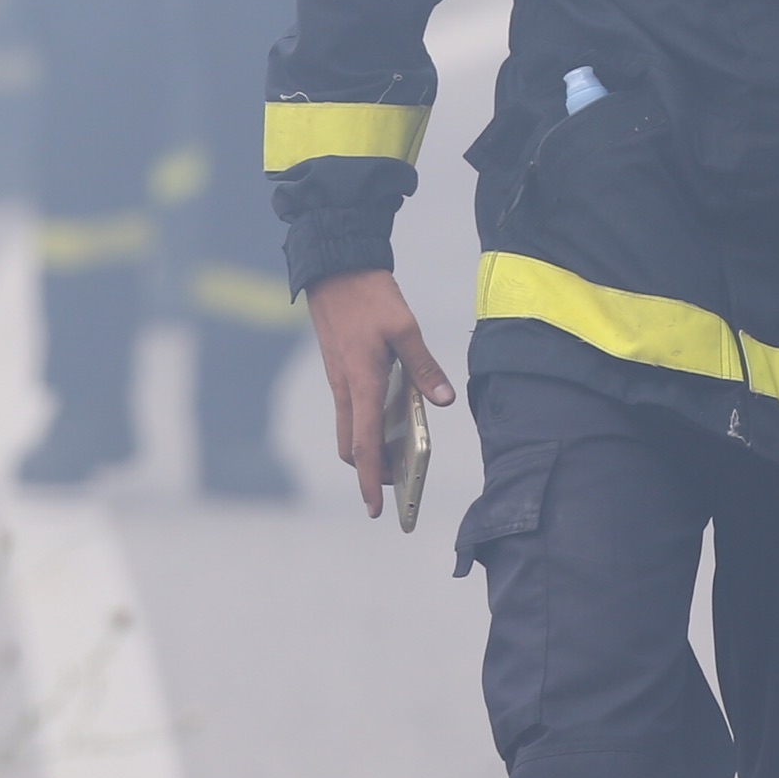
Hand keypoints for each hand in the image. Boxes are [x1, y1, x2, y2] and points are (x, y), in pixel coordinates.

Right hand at [306, 268, 454, 518]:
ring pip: (348, 429)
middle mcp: (345, 388)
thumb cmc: (369, 296)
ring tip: (398, 453)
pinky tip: (391, 415)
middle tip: (397, 484)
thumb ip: (424, 366)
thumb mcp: (404, 328)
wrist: (334, 268)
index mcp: (362, 382)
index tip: (376, 509)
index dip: (371, 480)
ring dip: (368, 448)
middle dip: (370, 471)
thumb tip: (444, 400)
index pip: (364, 444)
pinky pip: (349, 410)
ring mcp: (338, 380)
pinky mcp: (339, 371)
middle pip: (352, 446)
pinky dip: (365, 424)